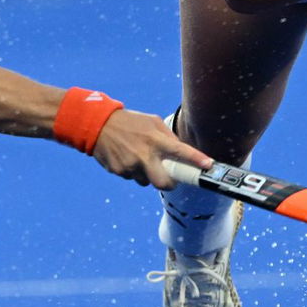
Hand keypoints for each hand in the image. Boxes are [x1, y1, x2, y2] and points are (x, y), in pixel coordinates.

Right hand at [89, 109, 211, 187]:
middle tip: (170, 179)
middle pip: (163, 183)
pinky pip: (132, 178)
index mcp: (155, 139)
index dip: (196, 159)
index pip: (180, 151)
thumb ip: (168, 137)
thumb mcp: (152, 122)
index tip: (208, 166)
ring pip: (146, 181)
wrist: (97, 124)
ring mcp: (130, 165)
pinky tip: (126, 157)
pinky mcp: (118, 171)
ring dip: (147, 174)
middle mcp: (144, 154)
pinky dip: (132, 171)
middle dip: (169, 184)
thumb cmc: (130, 122)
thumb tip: (181, 152)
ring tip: (138, 157)